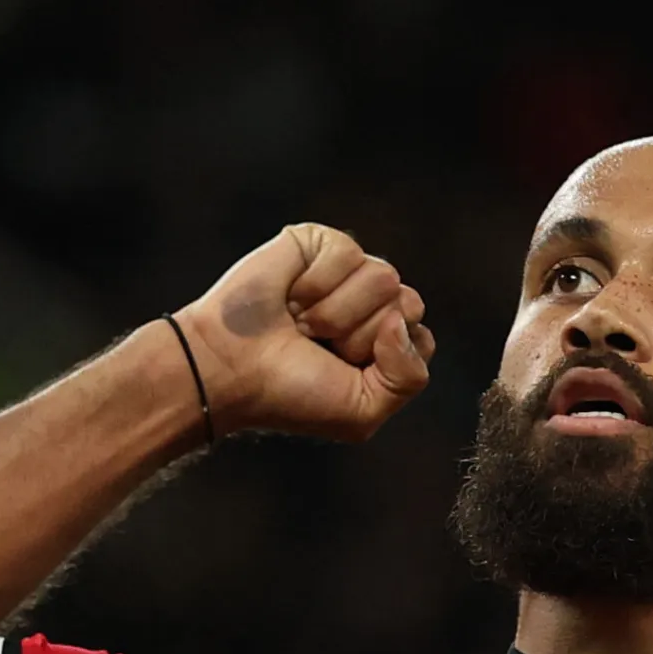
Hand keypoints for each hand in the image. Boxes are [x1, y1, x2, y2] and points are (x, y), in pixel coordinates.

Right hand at [172, 224, 434, 440]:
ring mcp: (349, 272)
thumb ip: (409, 378)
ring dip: (335, 311)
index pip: (421, 339)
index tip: (342, 370)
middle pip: (409, 304)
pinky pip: (349, 252)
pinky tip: (290, 296)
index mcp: (386, 345)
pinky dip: (317, 282)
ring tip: (300, 322)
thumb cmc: (290, 392)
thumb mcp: (362, 410)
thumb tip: (399, 320)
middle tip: (318, 345)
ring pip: (384, 278)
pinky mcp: (320, 243)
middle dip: (362, 334)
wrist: (231, 368)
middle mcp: (373, 305)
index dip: (386, 359)